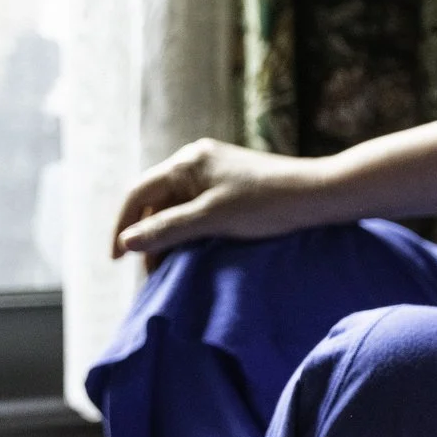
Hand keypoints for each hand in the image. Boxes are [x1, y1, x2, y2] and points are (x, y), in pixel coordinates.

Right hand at [111, 138, 331, 260]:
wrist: (319, 195)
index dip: (123, 227)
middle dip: (149, 236)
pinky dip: (190, 232)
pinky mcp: (232, 187)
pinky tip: (192, 254)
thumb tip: (127, 242)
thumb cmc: (267, 205)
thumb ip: (168, 229)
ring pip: (178, 208)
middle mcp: (197, 162)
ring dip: (170, 238)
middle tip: (150, 274)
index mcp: (187, 162)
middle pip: (157, 201)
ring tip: (169, 270)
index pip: (139, 193)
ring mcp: (215, 173)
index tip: (117, 260)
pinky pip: (198, 210)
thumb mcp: (211, 219)